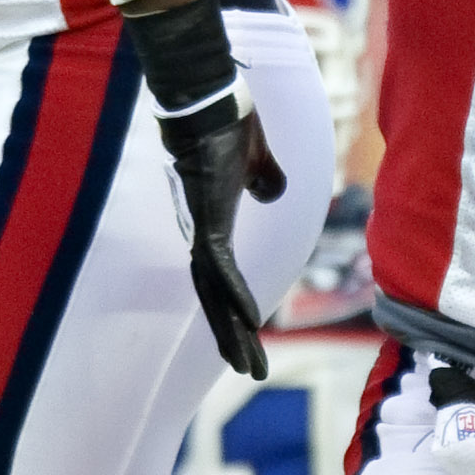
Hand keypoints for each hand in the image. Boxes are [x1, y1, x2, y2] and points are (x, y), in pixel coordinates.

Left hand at [127, 0, 284, 378]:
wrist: (208, 102)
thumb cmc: (228, 124)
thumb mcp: (255, 160)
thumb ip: (265, 179)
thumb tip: (271, 192)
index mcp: (212, 226)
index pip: (221, 280)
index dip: (234, 310)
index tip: (248, 336)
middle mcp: (203, 236)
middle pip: (216, 299)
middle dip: (233, 338)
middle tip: (251, 372)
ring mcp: (203, 233)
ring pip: (218, 296)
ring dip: (234, 332)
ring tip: (249, 367)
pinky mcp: (208, 225)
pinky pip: (222, 272)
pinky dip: (236, 298)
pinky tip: (249, 322)